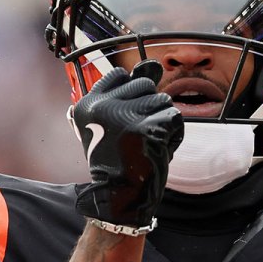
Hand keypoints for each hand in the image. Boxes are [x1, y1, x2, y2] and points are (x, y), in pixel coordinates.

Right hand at [71, 67, 183, 227]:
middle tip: (137, 137)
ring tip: (146, 144)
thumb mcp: (115, 123)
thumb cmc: (119, 160)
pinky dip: (172, 136)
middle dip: (149, 109)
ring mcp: (125, 117)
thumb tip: (152, 64)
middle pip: (144, 85)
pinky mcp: (148, 129)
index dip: (131, 96)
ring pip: (162, 100)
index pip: (120, 75)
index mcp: (87, 103)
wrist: (119, 197)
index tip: (126, 121)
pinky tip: (156, 150)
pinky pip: (174, 118)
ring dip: (162, 122)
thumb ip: (132, 91)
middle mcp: (102, 107)